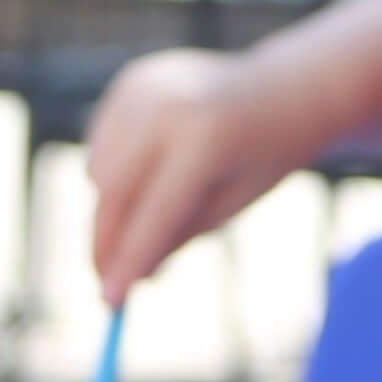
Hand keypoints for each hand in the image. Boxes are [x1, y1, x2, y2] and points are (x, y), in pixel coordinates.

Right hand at [84, 47, 309, 299]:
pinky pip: (100, 143)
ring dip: (109, 208)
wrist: (282, 89)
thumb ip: (179, 236)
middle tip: (103, 282)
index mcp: (208, 140)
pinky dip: (110, 171)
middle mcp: (170, 106)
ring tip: (148, 215)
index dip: (129, 260)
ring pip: (98, 170)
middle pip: (112, 192)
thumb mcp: (233, 204)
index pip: (155, 212)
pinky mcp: (133, 81)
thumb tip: (129, 277)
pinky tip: (149, 169)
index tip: (109, 301)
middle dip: (105, 242)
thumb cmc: (264, 156)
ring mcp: (146, 87)